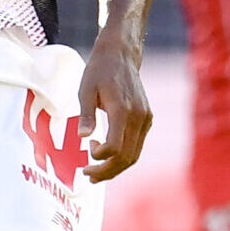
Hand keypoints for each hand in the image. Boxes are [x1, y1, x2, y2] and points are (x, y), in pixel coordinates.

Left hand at [76, 35, 151, 182]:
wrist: (121, 55)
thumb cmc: (99, 71)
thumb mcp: (86, 89)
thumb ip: (86, 114)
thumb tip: (83, 137)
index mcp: (123, 109)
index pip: (115, 146)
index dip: (100, 156)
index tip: (87, 150)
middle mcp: (138, 117)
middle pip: (126, 157)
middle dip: (107, 171)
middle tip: (88, 175)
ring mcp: (145, 119)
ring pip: (134, 155)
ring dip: (115, 168)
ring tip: (96, 174)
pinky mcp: (147, 119)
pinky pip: (137, 146)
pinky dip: (123, 157)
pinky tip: (107, 158)